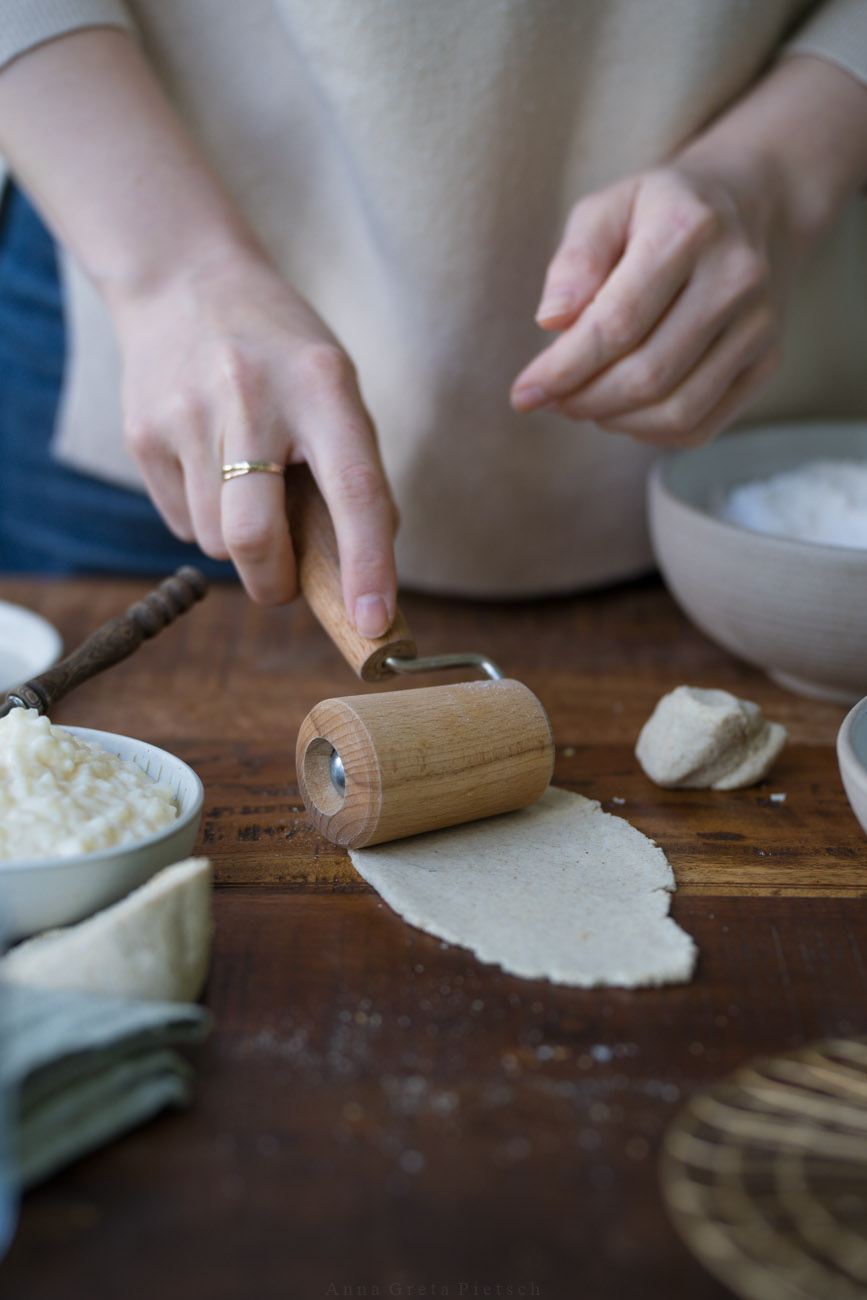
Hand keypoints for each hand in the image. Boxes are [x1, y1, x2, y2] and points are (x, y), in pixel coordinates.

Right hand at [113, 252, 397, 632]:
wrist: (183, 280)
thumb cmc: (281, 353)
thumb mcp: (334, 388)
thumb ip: (352, 471)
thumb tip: (359, 574)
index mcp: (322, 385)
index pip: (355, 491)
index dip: (368, 566)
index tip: (375, 622)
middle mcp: (251, 396)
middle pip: (255, 538)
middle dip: (274, 582)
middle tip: (286, 582)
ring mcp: (187, 414)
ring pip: (216, 542)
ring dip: (240, 546)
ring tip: (247, 488)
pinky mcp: (143, 434)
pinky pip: (180, 523)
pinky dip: (205, 521)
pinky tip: (209, 469)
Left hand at [510, 164, 785, 446]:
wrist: (752, 206)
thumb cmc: (659, 213)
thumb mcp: (608, 209)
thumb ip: (575, 260)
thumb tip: (551, 321)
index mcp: (689, 229)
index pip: (618, 323)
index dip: (563, 369)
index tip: (523, 394)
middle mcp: (736, 278)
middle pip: (647, 375)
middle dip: (583, 400)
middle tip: (551, 399)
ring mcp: (760, 325)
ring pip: (675, 410)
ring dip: (614, 420)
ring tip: (582, 402)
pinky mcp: (768, 362)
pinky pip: (699, 426)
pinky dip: (648, 433)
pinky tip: (622, 410)